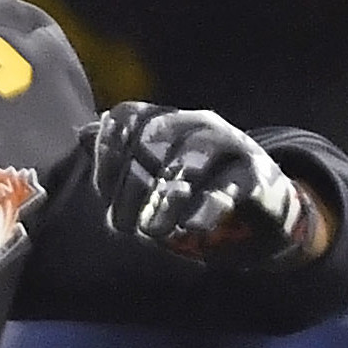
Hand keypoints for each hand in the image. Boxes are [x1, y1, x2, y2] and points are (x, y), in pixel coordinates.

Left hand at [88, 103, 318, 266]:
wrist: (264, 203)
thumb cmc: (200, 186)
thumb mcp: (158, 169)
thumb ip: (122, 153)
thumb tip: (84, 131)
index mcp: (170, 118)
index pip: (129, 117)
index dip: (108, 153)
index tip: (103, 194)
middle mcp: (198, 123)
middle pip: (153, 139)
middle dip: (131, 186)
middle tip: (124, 226)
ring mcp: (231, 145)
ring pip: (189, 162)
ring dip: (164, 200)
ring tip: (153, 231)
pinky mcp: (256, 176)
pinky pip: (227, 188)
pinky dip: (205, 209)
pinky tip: (189, 227)